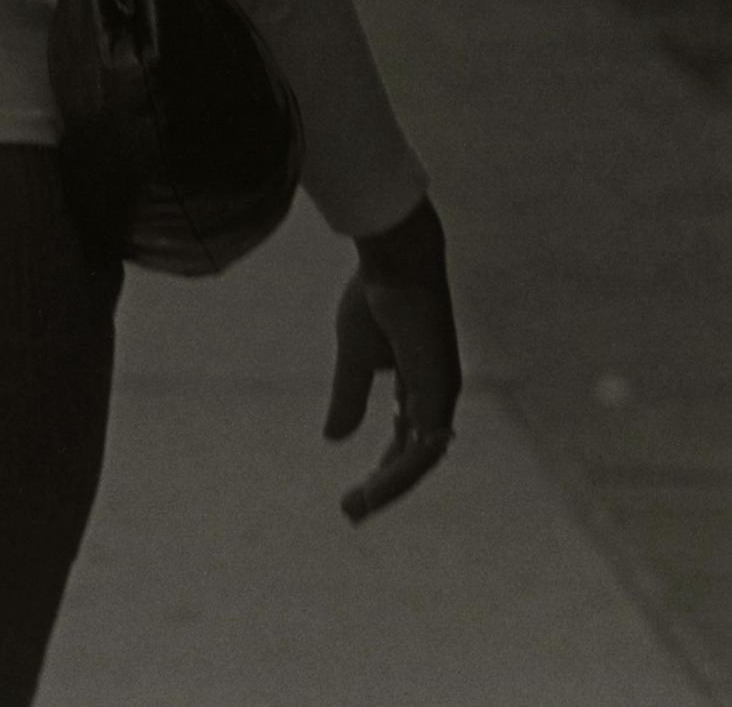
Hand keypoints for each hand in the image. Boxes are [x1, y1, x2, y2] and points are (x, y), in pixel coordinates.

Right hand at [325, 196, 462, 523]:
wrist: (395, 262)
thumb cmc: (375, 297)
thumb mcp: (353, 358)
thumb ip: (347, 397)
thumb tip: (333, 439)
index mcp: (417, 386)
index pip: (404, 440)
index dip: (383, 469)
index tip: (357, 495)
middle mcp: (435, 396)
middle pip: (414, 457)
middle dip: (385, 488)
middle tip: (352, 513)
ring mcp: (441, 395)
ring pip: (420, 458)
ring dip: (390, 487)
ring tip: (357, 507)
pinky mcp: (439, 391)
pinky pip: (423, 443)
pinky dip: (400, 468)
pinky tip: (377, 484)